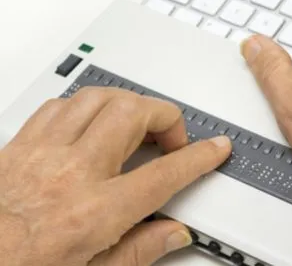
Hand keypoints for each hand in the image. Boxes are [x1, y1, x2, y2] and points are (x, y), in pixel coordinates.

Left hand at [0, 88, 231, 265]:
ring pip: (98, 98)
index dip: (198, 157)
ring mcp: (43, 153)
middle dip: (164, 117)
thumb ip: (140, 251)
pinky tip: (92, 124)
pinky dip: (86, 107)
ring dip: (127, 105)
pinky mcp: (20, 145)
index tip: (214, 147)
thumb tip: (174, 233)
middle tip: (170, 139)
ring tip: (136, 125)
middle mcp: (71, 174)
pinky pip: (60, 105)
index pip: (164, 174)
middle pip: (132, 114)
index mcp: (94, 213)